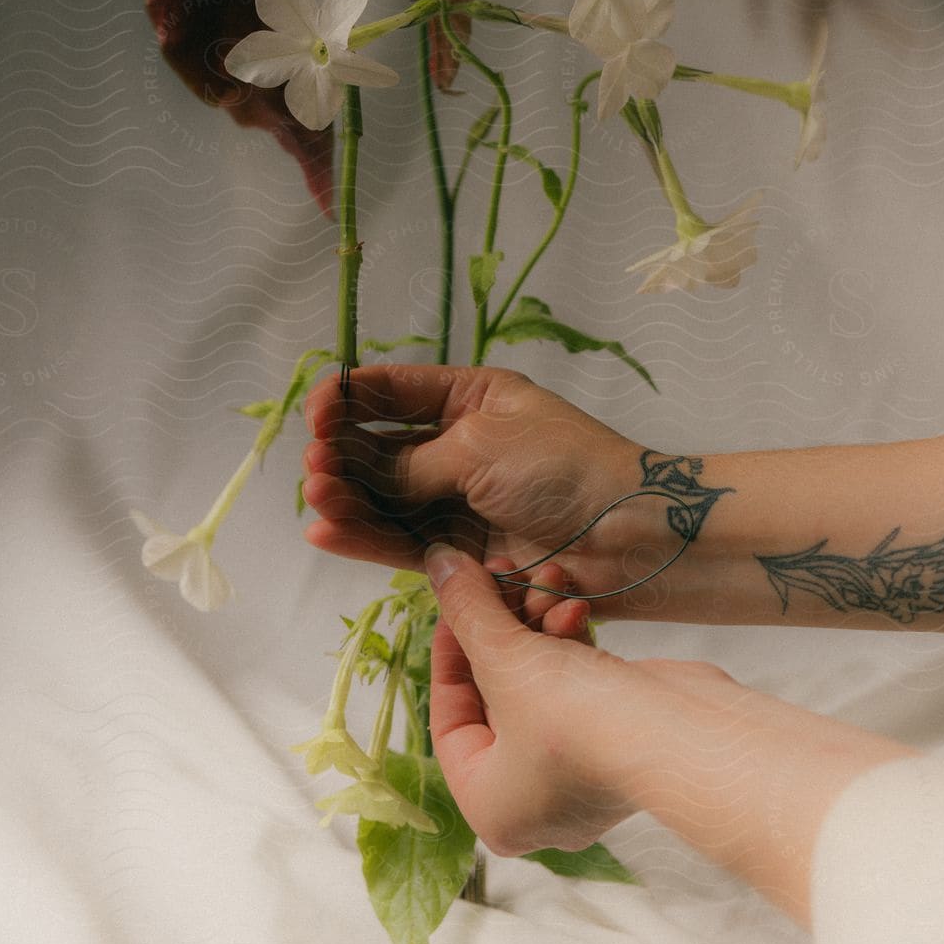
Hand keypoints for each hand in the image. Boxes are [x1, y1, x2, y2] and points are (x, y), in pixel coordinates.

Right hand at [302, 365, 647, 612]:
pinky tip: (327, 533)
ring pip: (388, 499)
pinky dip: (366, 538)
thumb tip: (361, 472)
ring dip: (349, 498)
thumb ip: (413, 462)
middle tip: (314, 465)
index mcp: (474, 397)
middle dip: (344, 455)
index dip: (352, 399)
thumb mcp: (481, 446)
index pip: (397, 391)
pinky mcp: (464, 552)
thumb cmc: (565, 468)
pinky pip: (405, 542)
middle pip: (385, 448)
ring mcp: (461, 500)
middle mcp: (462, 446)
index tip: (316, 412)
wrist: (628, 536)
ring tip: (316, 498)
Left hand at [428, 542, 913, 922]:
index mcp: (491, 807)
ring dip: (540, 624)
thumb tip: (435, 560)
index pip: (448, 720)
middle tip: (503, 574)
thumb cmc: (580, 720)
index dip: (450, 649)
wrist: (685, 734)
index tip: (458, 597)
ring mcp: (580, 773)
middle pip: (495, 695)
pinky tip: (577, 606)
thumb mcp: (507, 657)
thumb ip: (467, 608)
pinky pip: (577, 685)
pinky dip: (572, 643)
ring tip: (549, 582)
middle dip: (504, 626)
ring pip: (538, 683)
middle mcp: (533, 801)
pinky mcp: (618, 740)